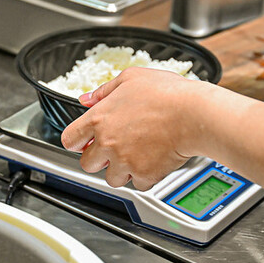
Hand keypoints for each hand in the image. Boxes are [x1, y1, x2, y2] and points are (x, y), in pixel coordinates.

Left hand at [60, 67, 205, 190]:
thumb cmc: (166, 93)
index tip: (84, 142)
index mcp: (99, 119)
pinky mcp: (144, 175)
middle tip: (115, 149)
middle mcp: (108, 143)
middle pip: (87, 164)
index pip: (70, 139)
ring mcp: (125, 161)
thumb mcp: (130, 78)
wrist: (193, 114)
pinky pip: (138, 183)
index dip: (77, 141)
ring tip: (138, 153)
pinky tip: (154, 158)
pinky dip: (145, 176)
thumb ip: (104, 91)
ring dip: (122, 170)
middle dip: (99, 159)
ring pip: (112, 178)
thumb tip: (86, 99)